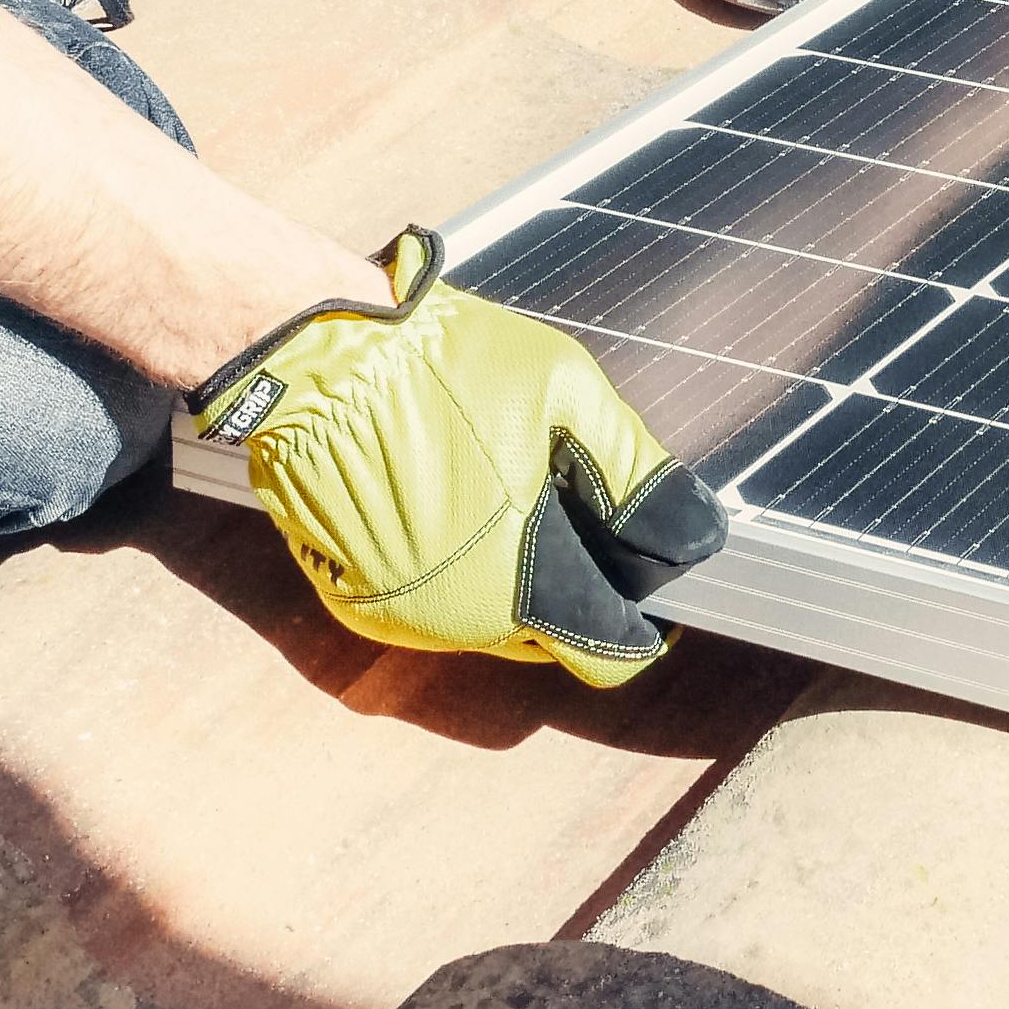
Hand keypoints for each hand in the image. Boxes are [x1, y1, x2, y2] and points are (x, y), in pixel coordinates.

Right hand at [191, 231, 726, 684]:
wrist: (315, 354)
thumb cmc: (444, 364)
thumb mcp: (566, 393)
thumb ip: (635, 474)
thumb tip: (694, 536)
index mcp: (519, 583)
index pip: (606, 653)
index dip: (638, 621)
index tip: (650, 584)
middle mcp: (457, 622)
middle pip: (548, 636)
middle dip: (573, 587)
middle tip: (573, 510)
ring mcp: (399, 616)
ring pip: (490, 620)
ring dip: (514, 576)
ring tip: (508, 492)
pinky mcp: (354, 598)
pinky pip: (432, 602)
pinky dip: (456, 569)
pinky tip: (453, 501)